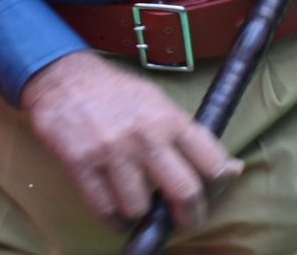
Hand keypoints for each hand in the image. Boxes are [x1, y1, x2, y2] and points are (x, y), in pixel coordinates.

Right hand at [21, 52, 239, 230]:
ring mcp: (111, 149)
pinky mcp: (79, 160)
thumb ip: (193, 138)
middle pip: (184, 193)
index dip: (216, 190)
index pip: (213, 165)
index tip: (207, 197)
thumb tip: (235, 170)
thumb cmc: (116, 93)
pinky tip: (113, 211)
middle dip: (187, 217)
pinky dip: (111, 219)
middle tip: (179, 220)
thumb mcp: (159, 104)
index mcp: (169, 118)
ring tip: (135, 208)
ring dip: (139, 216)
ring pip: (139, 208)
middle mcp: (144, 135)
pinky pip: (103, 208)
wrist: (61, 75)